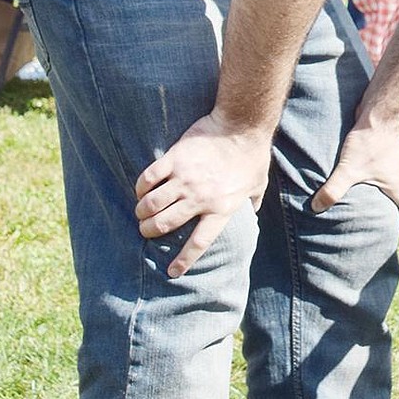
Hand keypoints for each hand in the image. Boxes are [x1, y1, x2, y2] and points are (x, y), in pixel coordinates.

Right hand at [135, 113, 272, 277]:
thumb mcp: (258, 184)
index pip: (199, 242)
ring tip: (141, 212)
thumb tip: (253, 211)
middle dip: (149, 231)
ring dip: (142, 212)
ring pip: (151, 204)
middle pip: (164, 224)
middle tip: (146, 230)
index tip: (172, 272)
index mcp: (221, 208)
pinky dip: (141, 187)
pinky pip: (148, 178)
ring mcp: (185, 178)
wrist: (242, 126)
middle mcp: (200, 198)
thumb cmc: (252, 155)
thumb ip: (253, 201)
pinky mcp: (174, 159)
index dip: (184, 260)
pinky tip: (141, 190)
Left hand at [311, 121, 398, 228]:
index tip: (394, 230)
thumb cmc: (369, 142)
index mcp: (397, 185)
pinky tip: (355, 170)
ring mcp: (394, 160)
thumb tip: (316, 208)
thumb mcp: (348, 169)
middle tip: (372, 217)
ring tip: (360, 195)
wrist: (378, 111)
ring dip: (377, 188)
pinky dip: (371, 172)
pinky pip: (381, 165)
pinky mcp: (385, 148)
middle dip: (386, 208)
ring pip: (388, 180)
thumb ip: (333, 190)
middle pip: (397, 196)